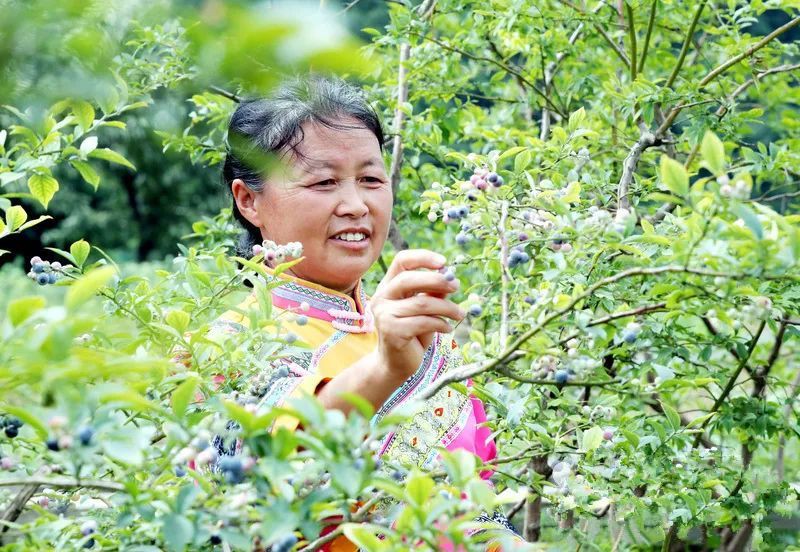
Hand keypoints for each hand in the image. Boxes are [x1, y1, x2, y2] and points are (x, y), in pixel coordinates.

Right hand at [369, 249, 464, 381]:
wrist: (396, 364)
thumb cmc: (412, 333)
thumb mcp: (425, 310)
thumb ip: (433, 293)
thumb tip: (450, 277)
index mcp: (388, 286)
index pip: (401, 261)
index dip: (423, 257)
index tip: (444, 262)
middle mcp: (382, 297)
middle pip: (408, 279)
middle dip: (437, 280)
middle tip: (456, 286)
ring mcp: (384, 315)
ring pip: (422, 302)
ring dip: (447, 307)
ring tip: (460, 313)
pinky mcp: (392, 331)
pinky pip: (424, 322)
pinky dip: (441, 323)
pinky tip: (448, 328)